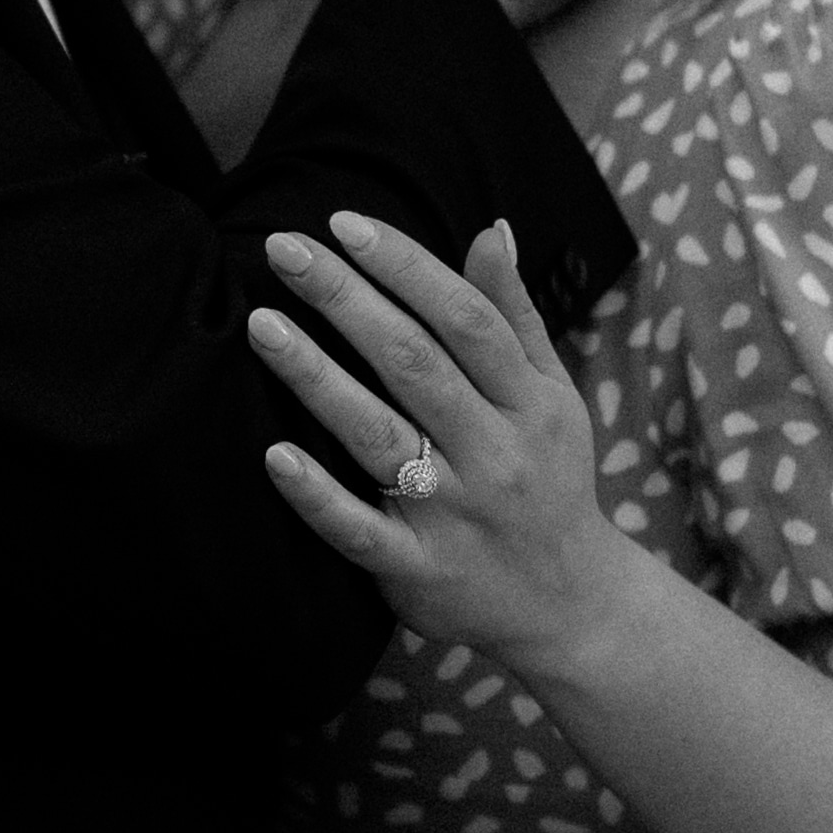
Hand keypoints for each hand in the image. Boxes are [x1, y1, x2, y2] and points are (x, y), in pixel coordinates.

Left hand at [249, 211, 642, 690]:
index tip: (344, 224)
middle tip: (282, 248)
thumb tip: (489, 230)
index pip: (465, 319)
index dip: (405, 266)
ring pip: (378, 436)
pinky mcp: (417, 570)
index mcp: (529, 402)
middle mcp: (495, 453)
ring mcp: (454, 514)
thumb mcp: (553, 396)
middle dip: (346, 299)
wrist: (570, 607)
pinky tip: (273, 454)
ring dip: (317, 377)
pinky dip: (317, 494)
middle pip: (414, 363)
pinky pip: (359, 531)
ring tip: (262, 326)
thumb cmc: (549, 478)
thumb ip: (514, 316)